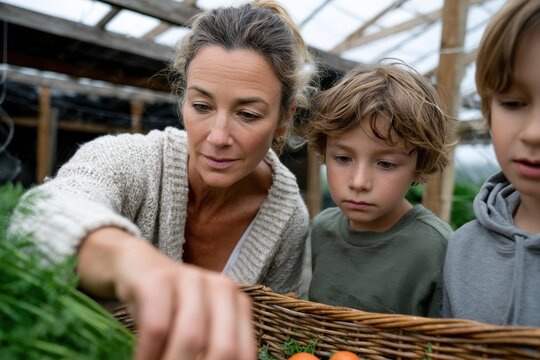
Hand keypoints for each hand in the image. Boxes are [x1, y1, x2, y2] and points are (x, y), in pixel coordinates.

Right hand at [78, 227, 255, 359]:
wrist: (136, 266)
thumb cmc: (171, 305)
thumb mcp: (199, 325)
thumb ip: (212, 350)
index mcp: (237, 302)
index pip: (242, 353)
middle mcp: (220, 287)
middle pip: (223, 348)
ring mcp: (190, 279)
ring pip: (191, 336)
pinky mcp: (158, 279)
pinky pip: (157, 326)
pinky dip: (147, 355)